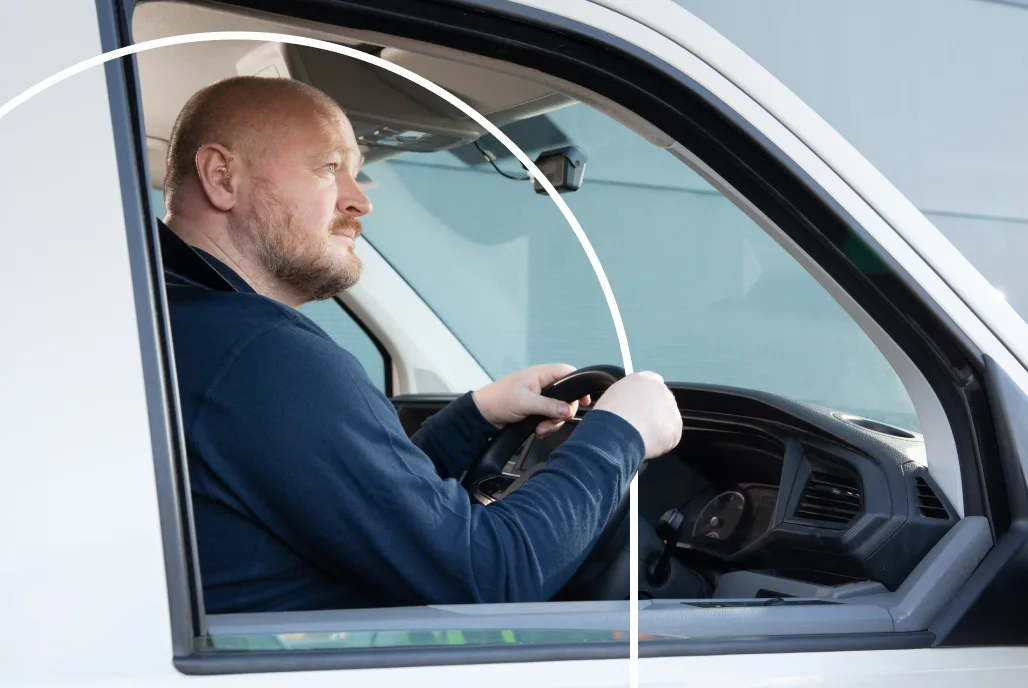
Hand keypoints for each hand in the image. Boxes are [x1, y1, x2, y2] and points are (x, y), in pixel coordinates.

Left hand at [472, 364, 591, 437]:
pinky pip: (549, 417)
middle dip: (560, 412)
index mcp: (541, 374)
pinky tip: (537, 430)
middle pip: (565, 396)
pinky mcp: (535, 409)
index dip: (578, 385)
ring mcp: (539, 397)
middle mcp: (542, 384)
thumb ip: (549, 405)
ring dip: (552, 422)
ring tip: (540, 428)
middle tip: (552, 421)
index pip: (568, 373)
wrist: (482, 415)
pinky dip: (546, 426)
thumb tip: (568, 409)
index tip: (584, 401)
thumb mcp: (526, 402)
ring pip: (558, 410)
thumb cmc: (498, 400)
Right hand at [592, 371, 681, 459]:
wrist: (615, 431)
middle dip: (653, 415)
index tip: (639, 411)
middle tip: (639, 427)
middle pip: (662, 403)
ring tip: (638, 437)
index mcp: (645, 379)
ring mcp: (671, 409)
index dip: (645, 401)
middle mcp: (662, 390)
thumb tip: (631, 405)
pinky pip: (670, 438)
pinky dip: (660, 443)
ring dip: (657, 429)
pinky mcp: (675, 428)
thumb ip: (629, 396)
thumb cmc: (608, 415)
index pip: (652, 387)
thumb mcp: (614, 395)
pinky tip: (646, 443)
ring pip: (666, 421)